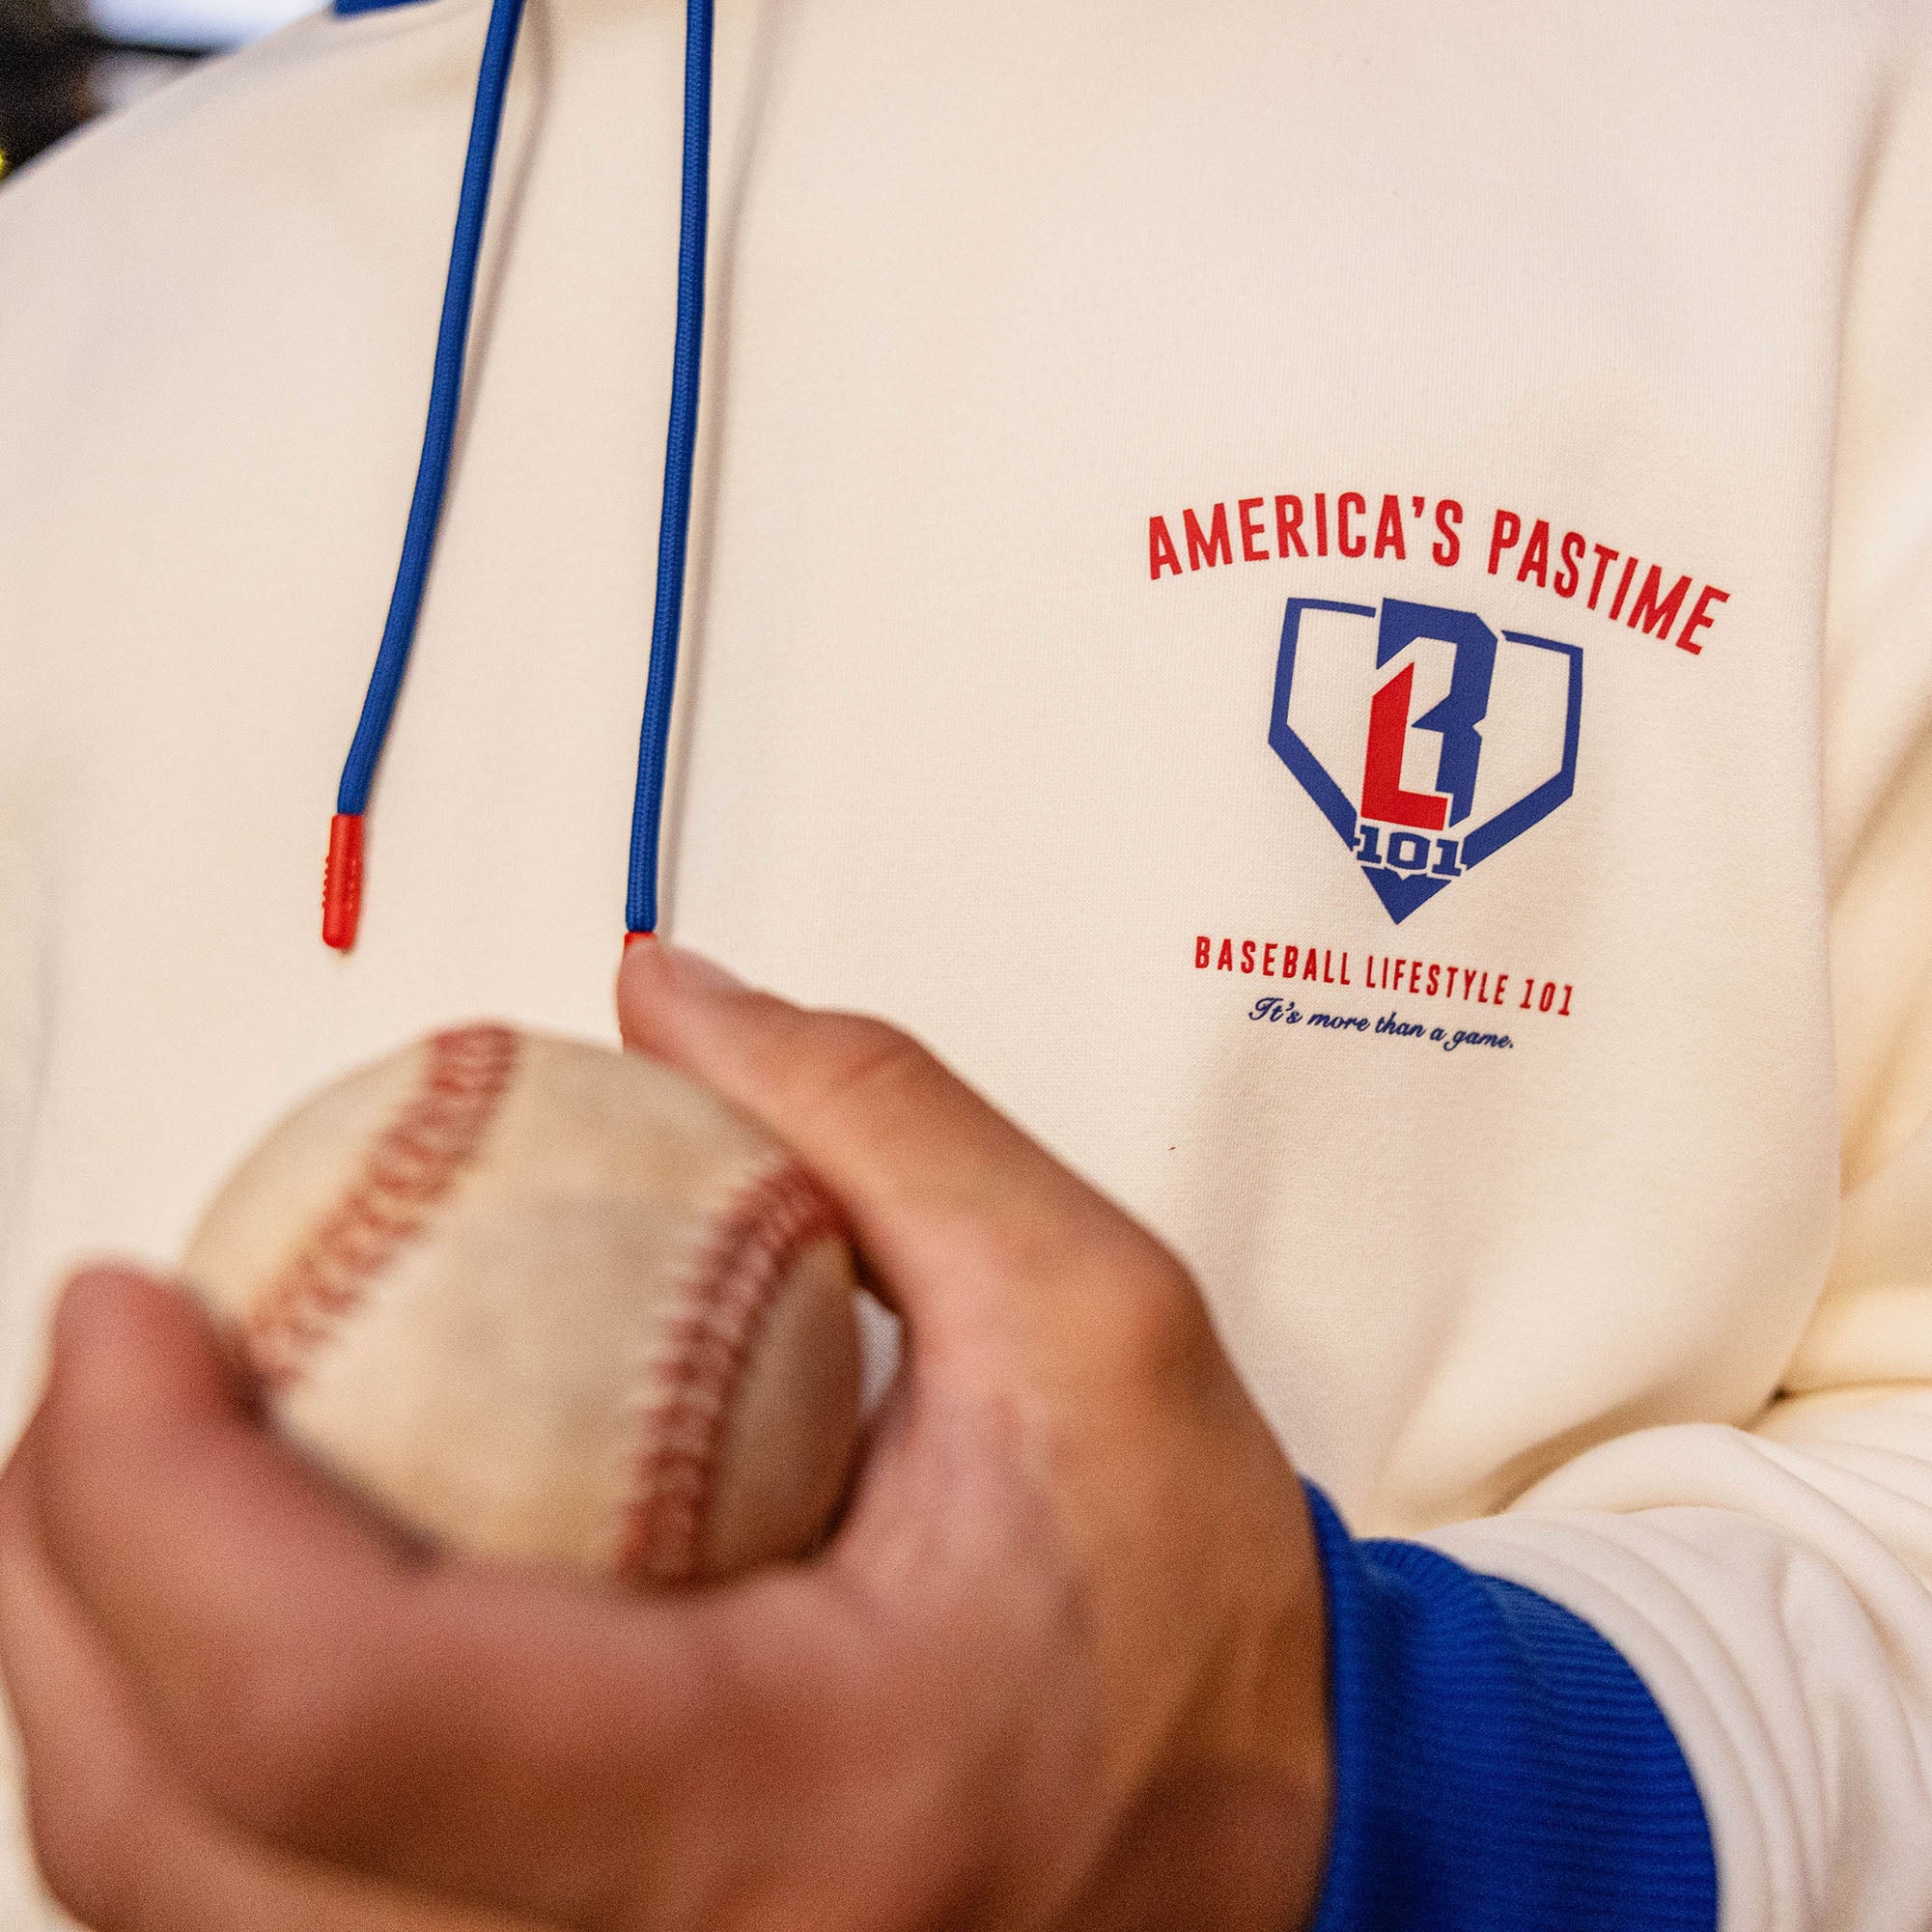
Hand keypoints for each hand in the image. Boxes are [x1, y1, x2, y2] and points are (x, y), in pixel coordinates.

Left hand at [0, 943, 1332, 1930]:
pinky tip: (242, 1622)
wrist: (1272, 1844)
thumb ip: (873, 1119)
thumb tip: (662, 991)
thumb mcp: (1093, 1313)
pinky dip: (197, 1787)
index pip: (345, 1699)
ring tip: (129, 1482)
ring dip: (92, 1694)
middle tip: (98, 1373)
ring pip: (198, 1927)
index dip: (147, 1498)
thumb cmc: (1192, 1610)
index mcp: (782, 1803)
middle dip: (53, 1587)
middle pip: (185, 1854)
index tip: (127, 1306)